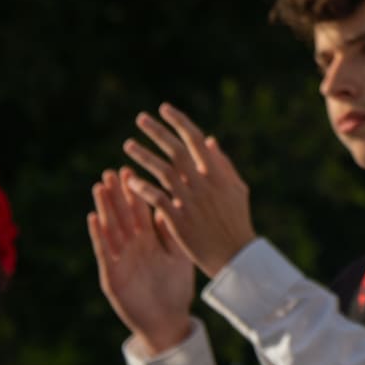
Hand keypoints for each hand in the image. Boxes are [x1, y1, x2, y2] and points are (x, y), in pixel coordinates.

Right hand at [88, 169, 195, 355]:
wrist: (169, 320)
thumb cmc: (176, 287)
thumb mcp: (178, 256)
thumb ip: (173, 231)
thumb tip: (173, 202)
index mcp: (149, 240)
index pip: (140, 210)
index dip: (134, 191)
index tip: (129, 169)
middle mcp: (133, 246)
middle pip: (122, 215)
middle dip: (116, 194)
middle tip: (110, 171)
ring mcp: (121, 260)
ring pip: (111, 229)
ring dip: (104, 209)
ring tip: (99, 186)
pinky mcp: (112, 276)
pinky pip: (105, 252)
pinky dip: (99, 235)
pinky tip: (93, 218)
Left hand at [121, 104, 257, 279]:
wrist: (235, 255)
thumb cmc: (236, 220)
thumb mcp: (236, 188)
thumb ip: (222, 163)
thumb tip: (209, 139)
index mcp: (217, 173)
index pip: (196, 139)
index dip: (179, 121)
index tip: (164, 108)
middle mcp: (203, 183)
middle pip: (175, 150)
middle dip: (157, 132)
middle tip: (141, 118)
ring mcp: (190, 201)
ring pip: (162, 171)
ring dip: (143, 156)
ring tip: (128, 144)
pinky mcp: (178, 220)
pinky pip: (156, 199)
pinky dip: (142, 187)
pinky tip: (129, 179)